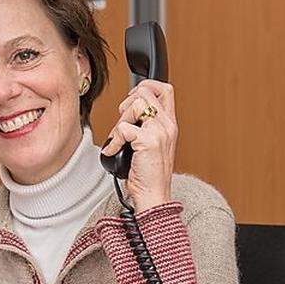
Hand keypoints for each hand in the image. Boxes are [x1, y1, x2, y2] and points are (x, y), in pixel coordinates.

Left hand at [101, 80, 177, 212]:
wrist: (153, 195)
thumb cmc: (148, 175)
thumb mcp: (151, 144)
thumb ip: (145, 126)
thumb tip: (126, 110)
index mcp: (170, 124)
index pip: (165, 89)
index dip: (146, 87)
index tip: (132, 100)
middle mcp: (168, 125)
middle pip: (146, 92)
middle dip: (127, 103)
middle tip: (123, 122)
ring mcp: (160, 132)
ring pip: (136, 105)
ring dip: (121, 120)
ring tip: (119, 138)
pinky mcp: (148, 141)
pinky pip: (123, 127)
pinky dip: (114, 139)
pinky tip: (114, 150)